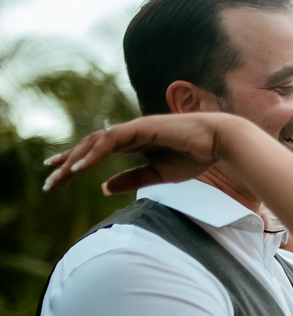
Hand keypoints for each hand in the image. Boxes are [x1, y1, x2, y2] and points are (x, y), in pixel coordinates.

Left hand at [42, 113, 246, 193]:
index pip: (97, 151)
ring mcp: (134, 128)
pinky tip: (80, 168)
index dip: (76, 161)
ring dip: (74, 159)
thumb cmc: (195, 157)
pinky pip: (110, 140)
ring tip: (58, 176)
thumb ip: (131, 179)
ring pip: (94, 142)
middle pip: (89, 146)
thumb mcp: (159, 175)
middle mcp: (129, 133)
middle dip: (67, 163)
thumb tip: (102, 187)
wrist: (220, 142)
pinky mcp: (140, 127)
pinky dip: (93, 154)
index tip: (57, 173)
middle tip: (49, 182)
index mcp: (134, 143)